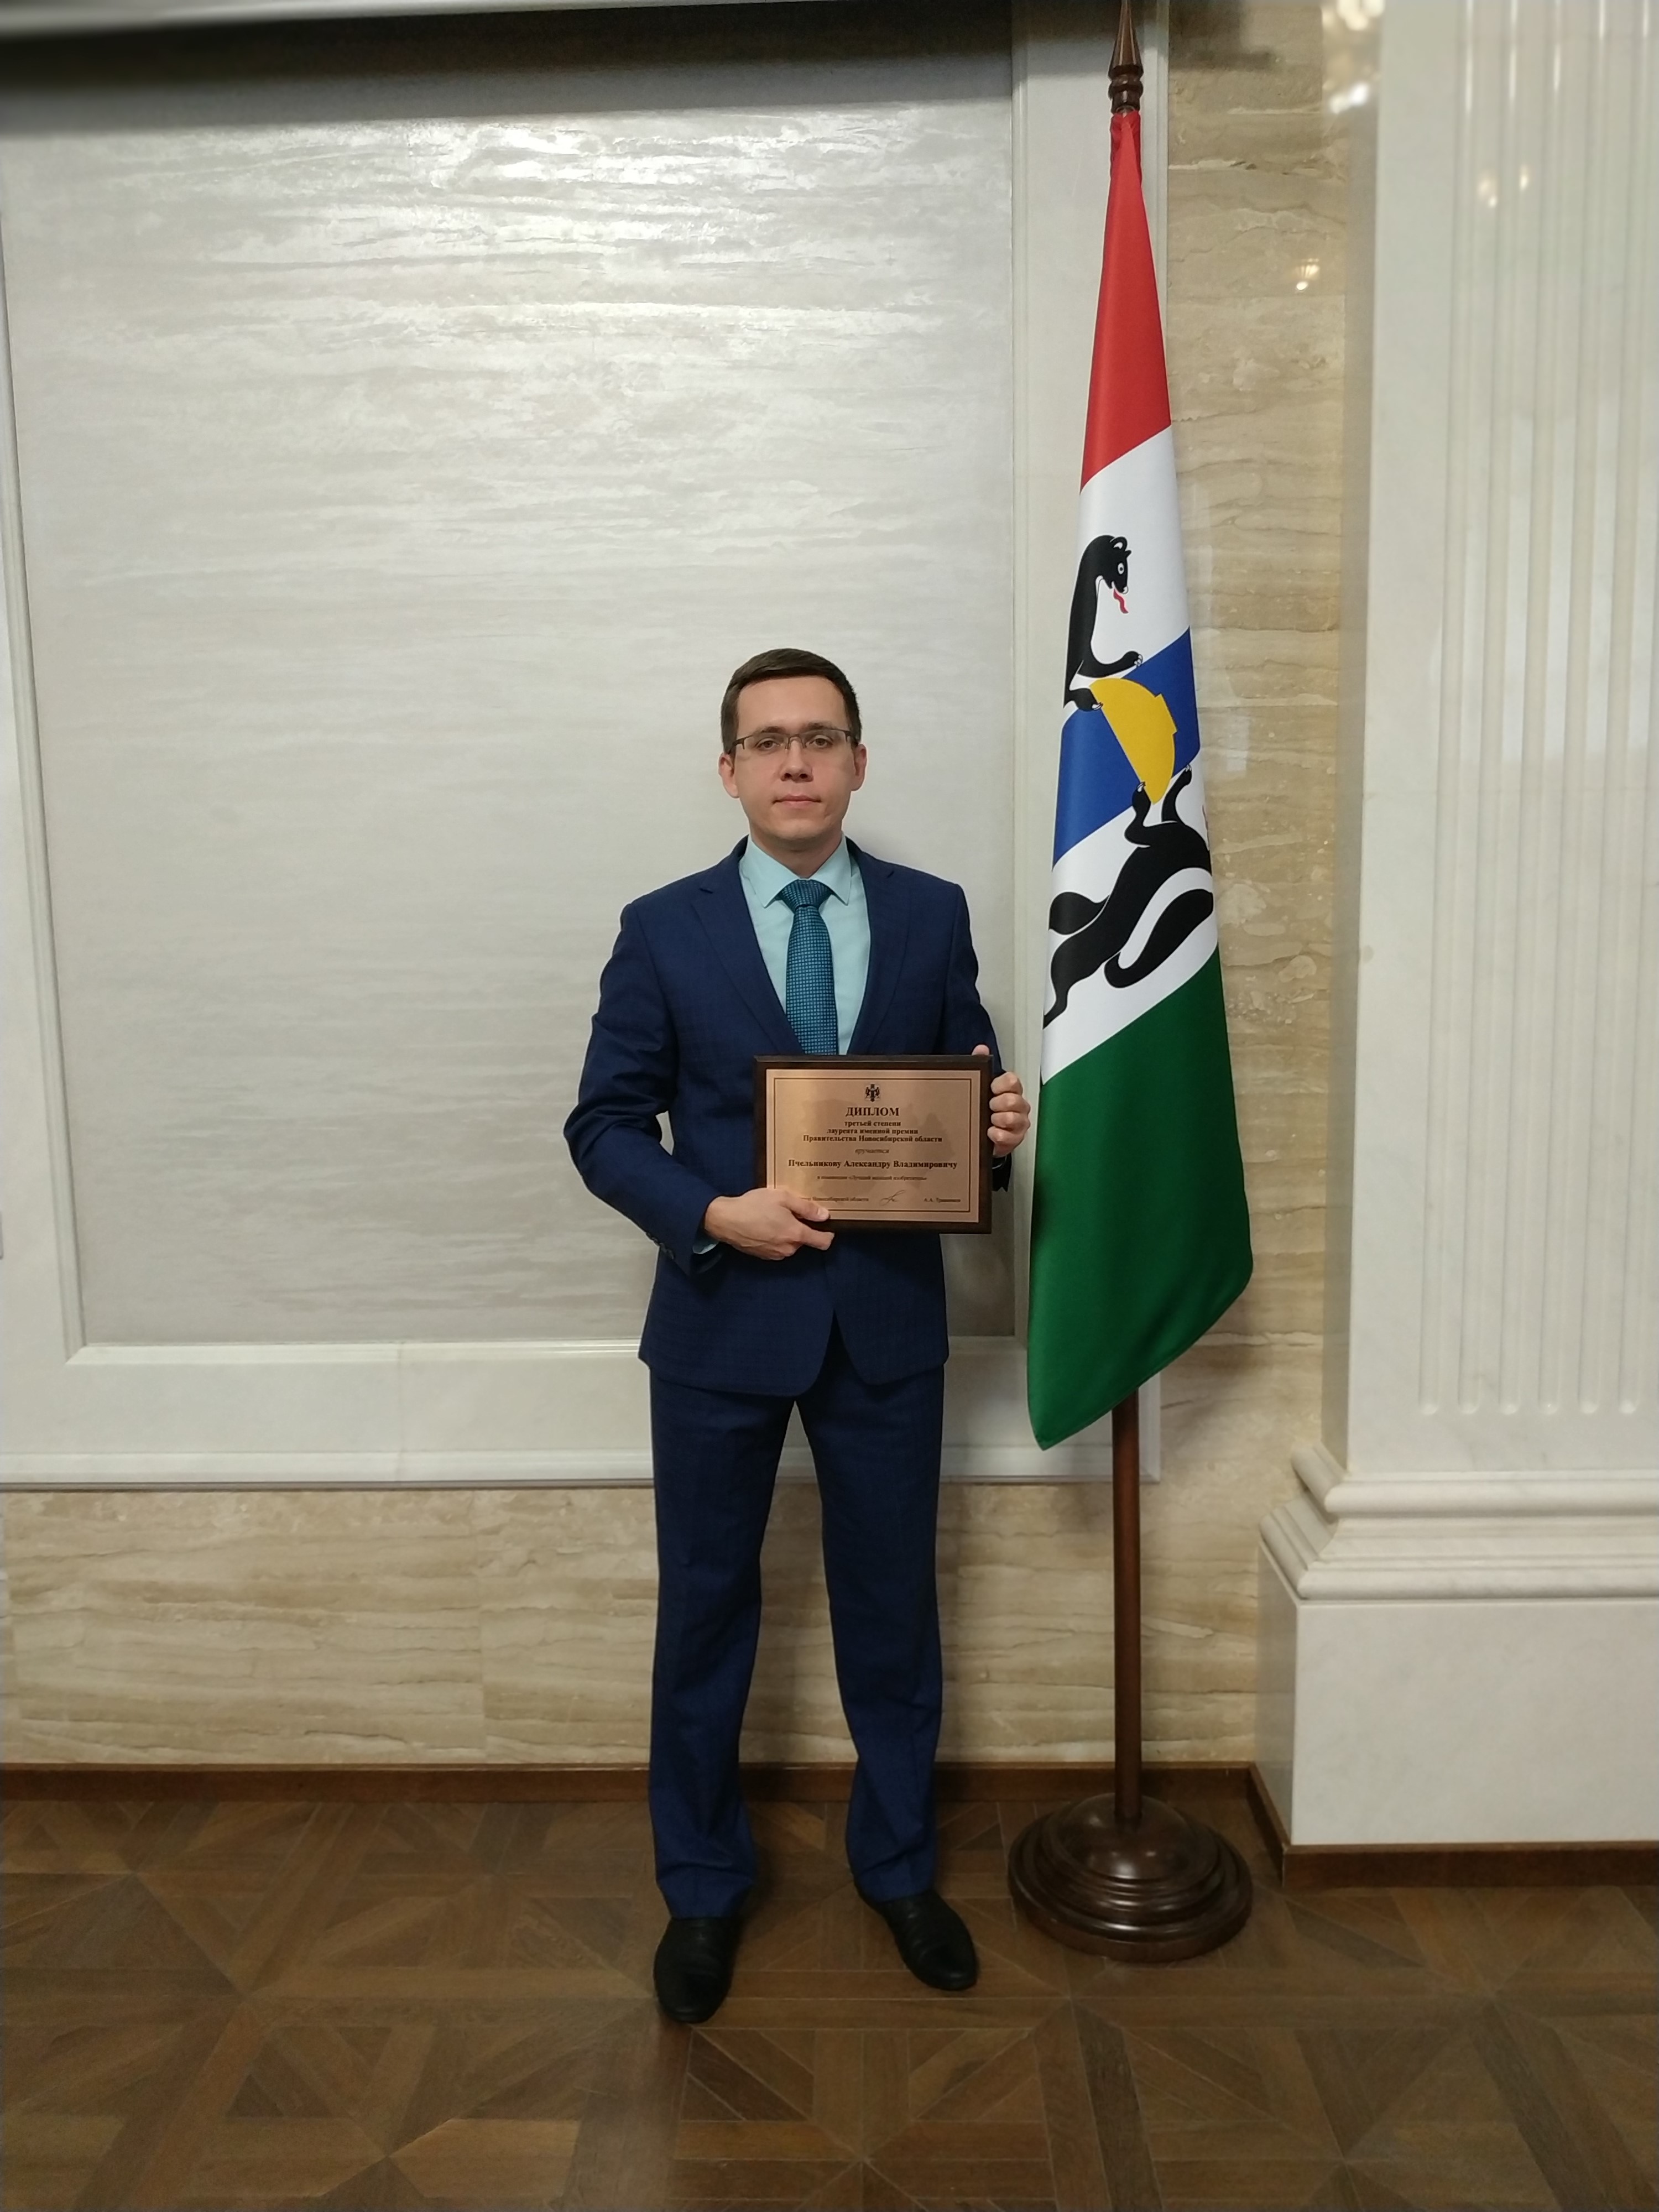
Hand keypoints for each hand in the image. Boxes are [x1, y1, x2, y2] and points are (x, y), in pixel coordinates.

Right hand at [704, 1186, 834, 1260]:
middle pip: (804, 1240)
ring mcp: (775, 1254)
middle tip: (790, 1212)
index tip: (826, 1225)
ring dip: (787, 1233)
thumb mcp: (782, 1198)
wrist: (725, 1220)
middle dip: (801, 1228)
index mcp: (796, 1234)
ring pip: (790, 1244)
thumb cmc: (753, 1206)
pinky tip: (765, 1225)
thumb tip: (824, 1215)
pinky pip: (777, 1247)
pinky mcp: (764, 1256)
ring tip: (774, 1216)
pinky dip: (776, 1238)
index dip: (828, 1234)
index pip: (822, 1242)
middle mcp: (788, 1248)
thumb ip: (806, 1208)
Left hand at [973, 1043, 1030, 1154]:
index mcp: (1010, 1089)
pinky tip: (990, 1133)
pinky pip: (1010, 1136)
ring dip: (998, 1119)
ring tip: (990, 1120)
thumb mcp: (979, 1086)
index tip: (991, 1088)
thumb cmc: (983, 1109)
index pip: (1012, 1080)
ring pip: (1013, 1118)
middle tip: (988, 1106)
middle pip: (1013, 1099)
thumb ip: (980, 1065)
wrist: (982, 1135)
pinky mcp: (1016, 1138)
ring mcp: (1019, 1121)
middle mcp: (1018, 1104)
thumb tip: (981, 1049)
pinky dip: (998, 1134)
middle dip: (997, 1103)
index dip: (1000, 1084)